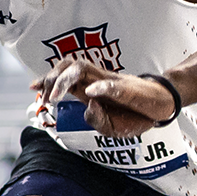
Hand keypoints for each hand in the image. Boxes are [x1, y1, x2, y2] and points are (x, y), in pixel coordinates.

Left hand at [32, 58, 176, 137]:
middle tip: (45, 98)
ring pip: (81, 68)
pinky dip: (101, 88)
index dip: (47, 79)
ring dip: (64, 81)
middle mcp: (97, 80)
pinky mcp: (128, 88)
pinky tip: (91, 93)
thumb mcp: (113, 128)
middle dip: (51, 80)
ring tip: (55, 97)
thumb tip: (86, 107)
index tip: (33, 88)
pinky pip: (112, 85)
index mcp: (91, 88)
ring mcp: (111, 81)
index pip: (65, 75)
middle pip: (68, 67)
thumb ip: (97, 121)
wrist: (163, 106)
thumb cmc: (136, 114)